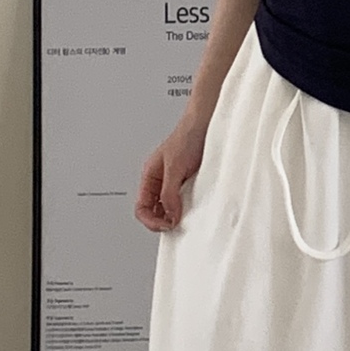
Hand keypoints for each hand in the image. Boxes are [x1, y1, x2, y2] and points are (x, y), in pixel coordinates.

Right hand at [136, 116, 206, 231]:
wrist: (207, 124)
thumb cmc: (187, 137)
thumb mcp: (175, 167)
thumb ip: (169, 192)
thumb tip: (170, 215)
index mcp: (150, 177)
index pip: (142, 208)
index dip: (151, 221)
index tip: (167, 226)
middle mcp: (161, 182)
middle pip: (154, 212)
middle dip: (163, 221)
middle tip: (177, 226)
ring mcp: (176, 184)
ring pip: (169, 209)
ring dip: (176, 216)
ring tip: (186, 218)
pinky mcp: (191, 184)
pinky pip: (185, 203)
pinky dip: (189, 210)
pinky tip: (195, 209)